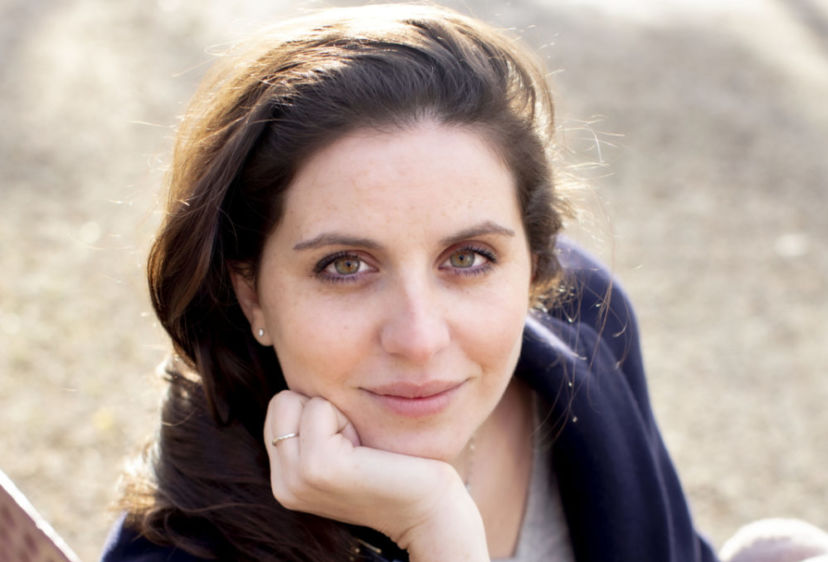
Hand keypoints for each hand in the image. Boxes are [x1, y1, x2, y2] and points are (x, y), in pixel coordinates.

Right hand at [263, 390, 489, 560]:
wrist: (428, 508)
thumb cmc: (394, 468)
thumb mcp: (342, 447)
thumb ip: (312, 426)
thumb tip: (302, 368)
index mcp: (284, 480)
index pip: (279, 407)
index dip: (318, 411)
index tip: (349, 444)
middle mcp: (283, 485)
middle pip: (282, 401)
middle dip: (323, 409)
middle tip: (357, 446)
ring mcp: (296, 480)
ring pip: (296, 400)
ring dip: (337, 413)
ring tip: (362, 450)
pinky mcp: (318, 468)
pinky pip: (319, 408)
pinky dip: (348, 418)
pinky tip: (368, 452)